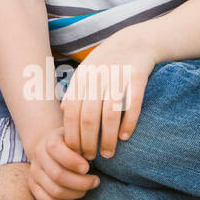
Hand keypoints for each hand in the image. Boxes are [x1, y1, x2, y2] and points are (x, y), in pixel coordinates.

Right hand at [27, 126, 99, 199]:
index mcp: (49, 139)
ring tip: (87, 188)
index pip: (55, 149)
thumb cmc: (73, 144)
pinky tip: (74, 195)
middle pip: (58, 175)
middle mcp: (38, 155)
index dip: (73, 161)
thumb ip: (86, 143)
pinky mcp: (33, 185)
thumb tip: (95, 155)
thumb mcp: (79, 137)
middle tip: (96, 181)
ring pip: (54, 191)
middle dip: (82, 182)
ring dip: (76, 193)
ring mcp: (34, 171)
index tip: (87, 168)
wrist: (52, 148)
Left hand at [61, 35, 156, 161]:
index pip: (70, 112)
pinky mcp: (137, 77)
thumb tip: (62, 111)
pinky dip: (128, 123)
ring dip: (107, 138)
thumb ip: (74, 90)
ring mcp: (117, 77)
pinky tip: (125, 137)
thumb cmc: (107, 62)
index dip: (71, 135)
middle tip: (90, 158)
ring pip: (109, 115)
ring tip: (108, 154)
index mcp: (82, 78)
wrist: (135, 41)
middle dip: (87, 142)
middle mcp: (97, 78)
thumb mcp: (86, 72)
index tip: (74, 152)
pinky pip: (132, 105)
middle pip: (88, 117)